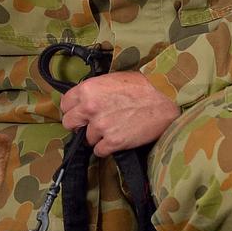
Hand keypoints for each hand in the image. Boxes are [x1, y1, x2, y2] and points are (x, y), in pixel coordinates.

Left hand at [60, 71, 178, 156]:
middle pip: (69, 123)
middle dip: (79, 125)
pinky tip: (118, 138)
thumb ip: (94, 90)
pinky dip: (107, 148)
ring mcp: (101, 126)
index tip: (80, 112)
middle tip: (91, 124)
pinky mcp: (113, 142)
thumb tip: (84, 100)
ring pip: (87, 139)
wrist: (165, 98)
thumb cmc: (143, 86)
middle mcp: (90, 108)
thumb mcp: (113, 79)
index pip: (65, 104)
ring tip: (114, 129)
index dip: (73, 108)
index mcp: (88, 89)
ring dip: (98, 136)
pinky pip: (99, 151)